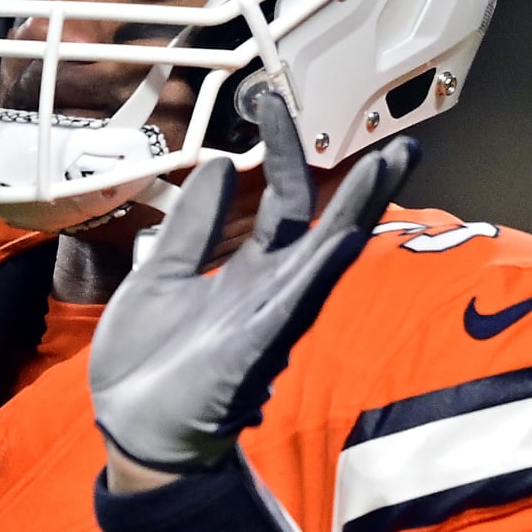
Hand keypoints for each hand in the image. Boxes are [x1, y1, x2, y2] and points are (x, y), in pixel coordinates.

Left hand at [89, 91, 416, 471]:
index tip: (278, 102)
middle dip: (363, 187)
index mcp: (248, 274)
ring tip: (389, 172)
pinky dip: (311, 274)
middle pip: (326, 228)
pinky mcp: (249, 354)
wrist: (128, 429)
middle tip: (403, 144)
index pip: (284, 202)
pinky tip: (336, 241)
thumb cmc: (149, 361)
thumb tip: (223, 165)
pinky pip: (288, 308)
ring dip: (356, 215)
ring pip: (323, 261)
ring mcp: (265, 323)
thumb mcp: (161, 274)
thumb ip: (192, 225)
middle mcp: (269, 294)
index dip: (284, 152)